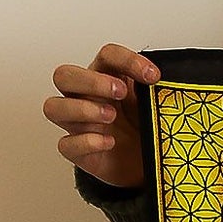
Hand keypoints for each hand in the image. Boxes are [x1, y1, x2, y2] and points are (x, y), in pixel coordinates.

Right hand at [45, 44, 159, 190]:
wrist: (147, 165)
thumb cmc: (144, 128)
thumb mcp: (154, 106)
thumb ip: (154, 90)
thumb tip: (168, 80)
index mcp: (105, 78)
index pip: (106, 56)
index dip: (127, 60)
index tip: (152, 76)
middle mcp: (85, 98)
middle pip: (64, 75)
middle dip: (91, 81)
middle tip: (119, 92)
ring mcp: (78, 125)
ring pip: (54, 107)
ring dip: (81, 109)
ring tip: (111, 116)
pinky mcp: (79, 152)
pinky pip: (66, 145)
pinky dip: (86, 142)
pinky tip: (109, 142)